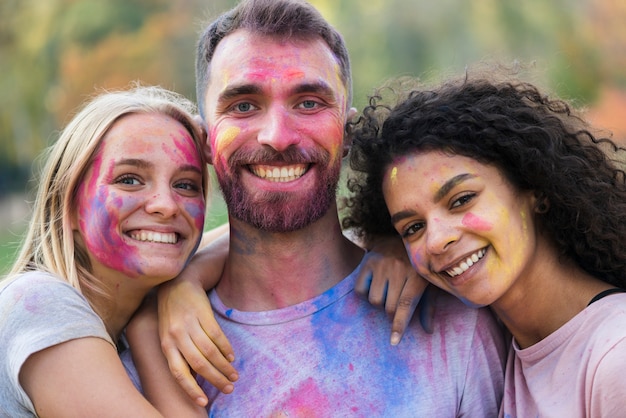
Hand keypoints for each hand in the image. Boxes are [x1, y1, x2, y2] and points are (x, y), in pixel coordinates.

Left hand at [157, 252, 237, 402]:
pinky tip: (231, 357)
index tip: (203, 401)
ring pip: (210, 351)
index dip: (190, 388)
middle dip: (215, 379)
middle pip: (198, 363)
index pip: (178, 372)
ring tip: (234, 375)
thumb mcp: (168, 335)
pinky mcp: (202, 313)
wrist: (177, 284)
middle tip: (229, 388)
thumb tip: (195, 377)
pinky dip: (226, 348)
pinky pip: (217, 335)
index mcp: (166, 345)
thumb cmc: (173, 314)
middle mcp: (176, 336)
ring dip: (224, 366)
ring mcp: (189, 324)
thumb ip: (178, 353)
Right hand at [354, 236, 435, 343]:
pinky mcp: (368, 261)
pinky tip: (375, 286)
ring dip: (380, 304)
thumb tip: (428, 331)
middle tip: (395, 305)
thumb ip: (428, 306)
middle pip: (389, 307)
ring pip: (374, 300)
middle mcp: (399, 269)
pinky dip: (365, 294)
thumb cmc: (417, 266)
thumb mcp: (427, 283)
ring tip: (387, 292)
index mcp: (417, 275)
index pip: (406, 305)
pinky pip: (360, 290)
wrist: (401, 237)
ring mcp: (382, 264)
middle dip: (392, 314)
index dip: (399, 325)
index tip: (394, 341)